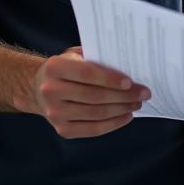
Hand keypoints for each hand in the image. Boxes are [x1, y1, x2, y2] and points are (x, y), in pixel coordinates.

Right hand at [31, 46, 150, 138]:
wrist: (39, 88)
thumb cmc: (66, 68)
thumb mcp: (75, 55)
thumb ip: (96, 57)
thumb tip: (128, 64)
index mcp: (54, 68)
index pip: (87, 73)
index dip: (110, 79)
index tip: (131, 82)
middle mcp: (51, 91)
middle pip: (94, 96)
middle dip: (124, 96)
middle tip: (144, 94)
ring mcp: (55, 113)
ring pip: (96, 114)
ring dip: (122, 109)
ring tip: (137, 103)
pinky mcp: (62, 129)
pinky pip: (93, 129)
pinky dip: (113, 124)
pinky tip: (126, 116)